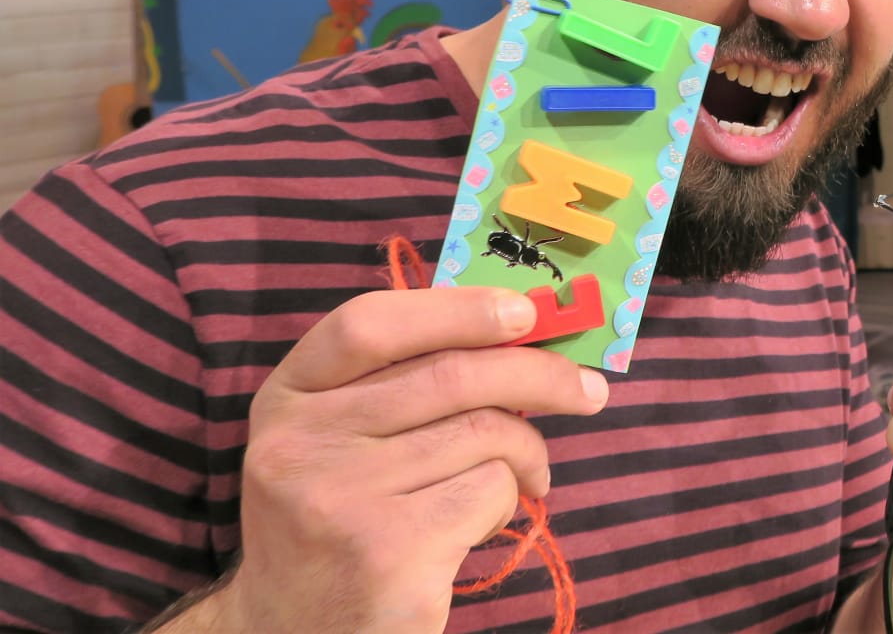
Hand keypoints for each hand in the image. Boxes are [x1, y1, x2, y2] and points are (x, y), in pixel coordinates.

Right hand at [219, 287, 610, 632]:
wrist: (300, 633)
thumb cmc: (347, 520)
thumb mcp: (344, 441)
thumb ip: (403, 384)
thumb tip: (523, 330)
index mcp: (287, 399)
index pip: (366, 324)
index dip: (455, 308)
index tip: (524, 310)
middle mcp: (301, 442)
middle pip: (450, 374)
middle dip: (540, 375)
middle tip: (588, 392)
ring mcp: (340, 497)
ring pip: (483, 433)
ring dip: (526, 453)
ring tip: (525, 477)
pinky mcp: (389, 551)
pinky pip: (490, 490)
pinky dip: (508, 500)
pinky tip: (481, 525)